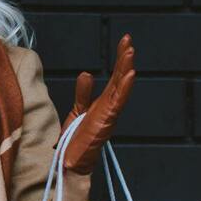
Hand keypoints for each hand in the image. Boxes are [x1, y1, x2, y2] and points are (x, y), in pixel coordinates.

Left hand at [61, 34, 135, 174]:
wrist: (71, 162)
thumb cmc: (76, 139)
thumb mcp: (78, 110)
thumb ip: (83, 92)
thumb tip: (87, 73)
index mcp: (104, 102)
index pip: (115, 76)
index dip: (120, 59)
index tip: (125, 42)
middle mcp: (110, 106)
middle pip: (120, 78)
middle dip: (124, 58)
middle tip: (128, 39)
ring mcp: (110, 113)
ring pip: (121, 87)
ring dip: (126, 69)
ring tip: (129, 51)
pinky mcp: (106, 121)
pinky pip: (118, 102)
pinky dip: (124, 88)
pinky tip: (129, 74)